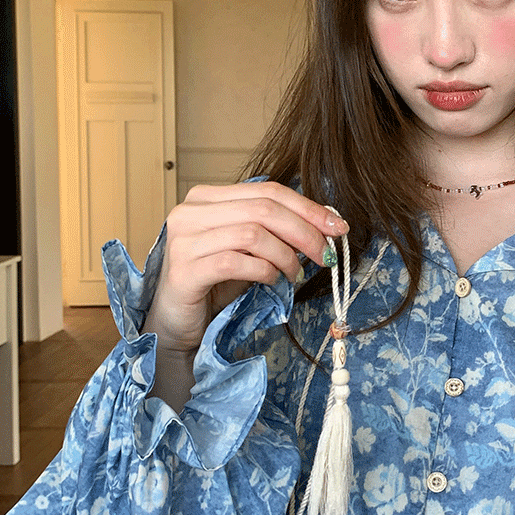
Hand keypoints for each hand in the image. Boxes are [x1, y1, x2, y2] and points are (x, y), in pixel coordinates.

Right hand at [143, 181, 346, 357]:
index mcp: (206, 198)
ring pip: (253, 234)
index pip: (267, 191)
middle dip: (304, 231)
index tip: (337, 226)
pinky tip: (271, 281)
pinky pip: (236, 262)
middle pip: (263, 209)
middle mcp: (190, 212)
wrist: (177, 324)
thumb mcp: (248, 250)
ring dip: (285, 255)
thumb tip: (323, 224)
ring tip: (294, 274)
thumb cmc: (214, 284)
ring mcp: (183, 240)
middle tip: (326, 253)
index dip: (307, 207)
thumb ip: (274, 232)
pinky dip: (263, 271)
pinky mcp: (183, 271)